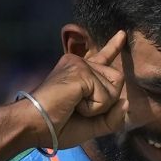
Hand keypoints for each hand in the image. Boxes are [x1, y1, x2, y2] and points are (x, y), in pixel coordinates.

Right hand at [26, 31, 128, 151]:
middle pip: (117, 81)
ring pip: (114, 89)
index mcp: (80, 73)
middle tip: (78, 109)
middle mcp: (80, 63)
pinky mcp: (81, 71)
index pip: (103, 58)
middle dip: (106, 103)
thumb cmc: (58, 126)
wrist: (35, 126)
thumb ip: (113, 117)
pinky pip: (105, 95)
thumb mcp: (92, 125)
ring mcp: (80, 65)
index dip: (114, 46)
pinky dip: (94, 108)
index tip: (122, 34)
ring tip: (74, 106)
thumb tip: (125, 102)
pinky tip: (74, 105)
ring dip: (99, 107)